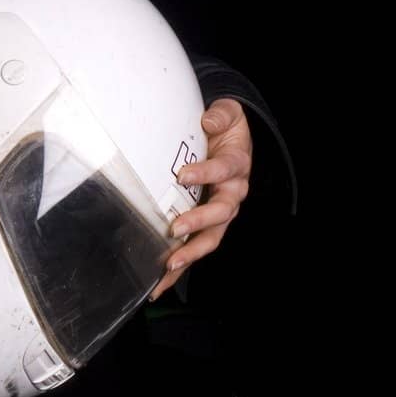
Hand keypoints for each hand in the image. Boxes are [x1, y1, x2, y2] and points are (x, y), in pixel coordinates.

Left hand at [149, 97, 252, 300]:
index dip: (206, 172)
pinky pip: (196, 247)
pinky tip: (160, 282)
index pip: (224, 170)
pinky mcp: (207, 225)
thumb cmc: (225, 129)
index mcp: (236, 166)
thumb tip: (210, 122)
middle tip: (175, 228)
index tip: (183, 175)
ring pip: (211, 237)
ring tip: (169, 266)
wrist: (232, 140)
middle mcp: (232, 193)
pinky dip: (181, 266)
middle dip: (199, 222)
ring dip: (191, 253)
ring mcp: (221, 212)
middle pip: (221, 212)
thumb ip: (221, 115)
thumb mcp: (228, 114)